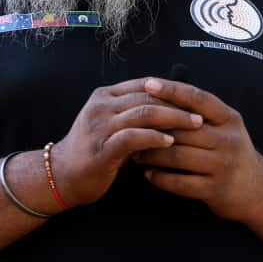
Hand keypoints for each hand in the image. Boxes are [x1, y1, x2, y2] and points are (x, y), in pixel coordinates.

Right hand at [50, 78, 204, 207]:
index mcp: (105, 96)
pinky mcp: (101, 148)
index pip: (146, 84)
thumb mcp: (114, 125)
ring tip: (195, 125)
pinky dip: (154, 138)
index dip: (173, 90)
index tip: (197, 99)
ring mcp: (99, 126)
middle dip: (179, 104)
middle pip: (148, 96)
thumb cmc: (94, 151)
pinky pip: (133, 137)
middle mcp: (101, 106)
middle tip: (202, 113)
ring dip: (173, 118)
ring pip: (144, 113)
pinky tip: (170, 142)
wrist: (60, 177)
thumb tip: (175, 105)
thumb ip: (136, 113)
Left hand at [133, 78, 262, 221]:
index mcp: (230, 119)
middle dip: (152, 129)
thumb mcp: (225, 127)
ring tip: (133, 153)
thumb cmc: (229, 152)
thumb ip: (199, 112)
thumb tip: (161, 93)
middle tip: (128, 128)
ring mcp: (223, 166)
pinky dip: (159, 178)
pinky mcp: (216, 190)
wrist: (257, 190)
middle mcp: (229, 140)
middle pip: (182, 129)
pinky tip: (147, 174)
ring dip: (150, 155)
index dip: (173, 90)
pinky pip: (179, 183)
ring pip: (177, 156)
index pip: (199, 99)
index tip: (148, 83)